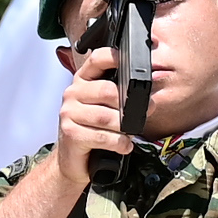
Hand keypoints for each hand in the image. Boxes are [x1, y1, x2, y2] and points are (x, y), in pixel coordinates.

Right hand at [47, 60, 136, 176]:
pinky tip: (123, 145)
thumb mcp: (106, 108)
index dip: (115, 57)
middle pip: (107, 90)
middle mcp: (73, 93)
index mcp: (83, 80)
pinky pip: (102, 136)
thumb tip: (148, 94)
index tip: (134, 64)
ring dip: (124, 127)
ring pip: (106, 116)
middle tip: (143, 112)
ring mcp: (69, 113)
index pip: (97, 59)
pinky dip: (119, 143)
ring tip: (130, 133)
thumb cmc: (93, 131)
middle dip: (130, 104)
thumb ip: (120, 95)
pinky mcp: (70, 133)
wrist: (73, 160)